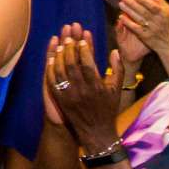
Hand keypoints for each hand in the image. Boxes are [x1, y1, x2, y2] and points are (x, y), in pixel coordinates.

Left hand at [46, 27, 123, 152]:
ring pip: (61, 71)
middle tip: (69, 37)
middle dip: (70, 49)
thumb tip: (115, 51)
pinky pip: (53, 82)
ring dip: (59, 56)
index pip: (89, 64)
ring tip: (60, 44)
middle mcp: (82, 91)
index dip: (85, 49)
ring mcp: (69, 96)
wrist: (96, 132)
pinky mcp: (60, 100)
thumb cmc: (108, 108)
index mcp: (97, 87)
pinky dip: (51, 69)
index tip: (83, 38)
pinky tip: (51, 59)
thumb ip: (118, 70)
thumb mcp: (116, 90)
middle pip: (72, 65)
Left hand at [116, 0, 168, 68]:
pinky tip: (121, 17)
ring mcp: (151, 29)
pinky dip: (128, 22)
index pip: (152, 5)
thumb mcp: (168, 10)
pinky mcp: (145, 36)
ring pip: (139, 18)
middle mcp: (158, 21)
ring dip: (128, 11)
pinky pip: (135, 28)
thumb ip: (158, 0)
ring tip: (121, 4)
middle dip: (132, 3)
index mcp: (164, 13)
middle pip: (143, 11)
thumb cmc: (167, 23)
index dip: (143, 0)